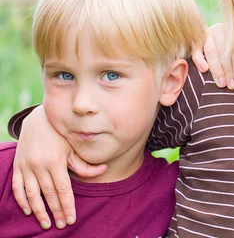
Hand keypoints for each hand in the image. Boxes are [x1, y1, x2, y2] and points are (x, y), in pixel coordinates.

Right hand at [12, 106, 106, 229]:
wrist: (38, 120)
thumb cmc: (60, 134)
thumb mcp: (74, 147)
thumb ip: (85, 163)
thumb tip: (104, 170)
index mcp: (55, 161)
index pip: (63, 189)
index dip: (67, 205)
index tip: (72, 219)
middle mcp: (39, 165)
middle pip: (48, 194)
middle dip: (56, 211)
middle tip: (61, 225)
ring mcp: (26, 166)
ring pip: (32, 194)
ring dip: (39, 211)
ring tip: (46, 223)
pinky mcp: (18, 165)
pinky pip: (17, 187)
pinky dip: (22, 200)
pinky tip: (29, 210)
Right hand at [191, 23, 233, 89]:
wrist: (219, 35)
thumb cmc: (233, 44)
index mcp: (232, 31)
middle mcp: (218, 30)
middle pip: (223, 51)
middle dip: (227, 70)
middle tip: (231, 84)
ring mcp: (206, 35)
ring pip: (211, 52)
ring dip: (216, 69)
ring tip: (221, 83)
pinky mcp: (195, 42)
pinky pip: (195, 51)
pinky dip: (199, 60)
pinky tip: (204, 70)